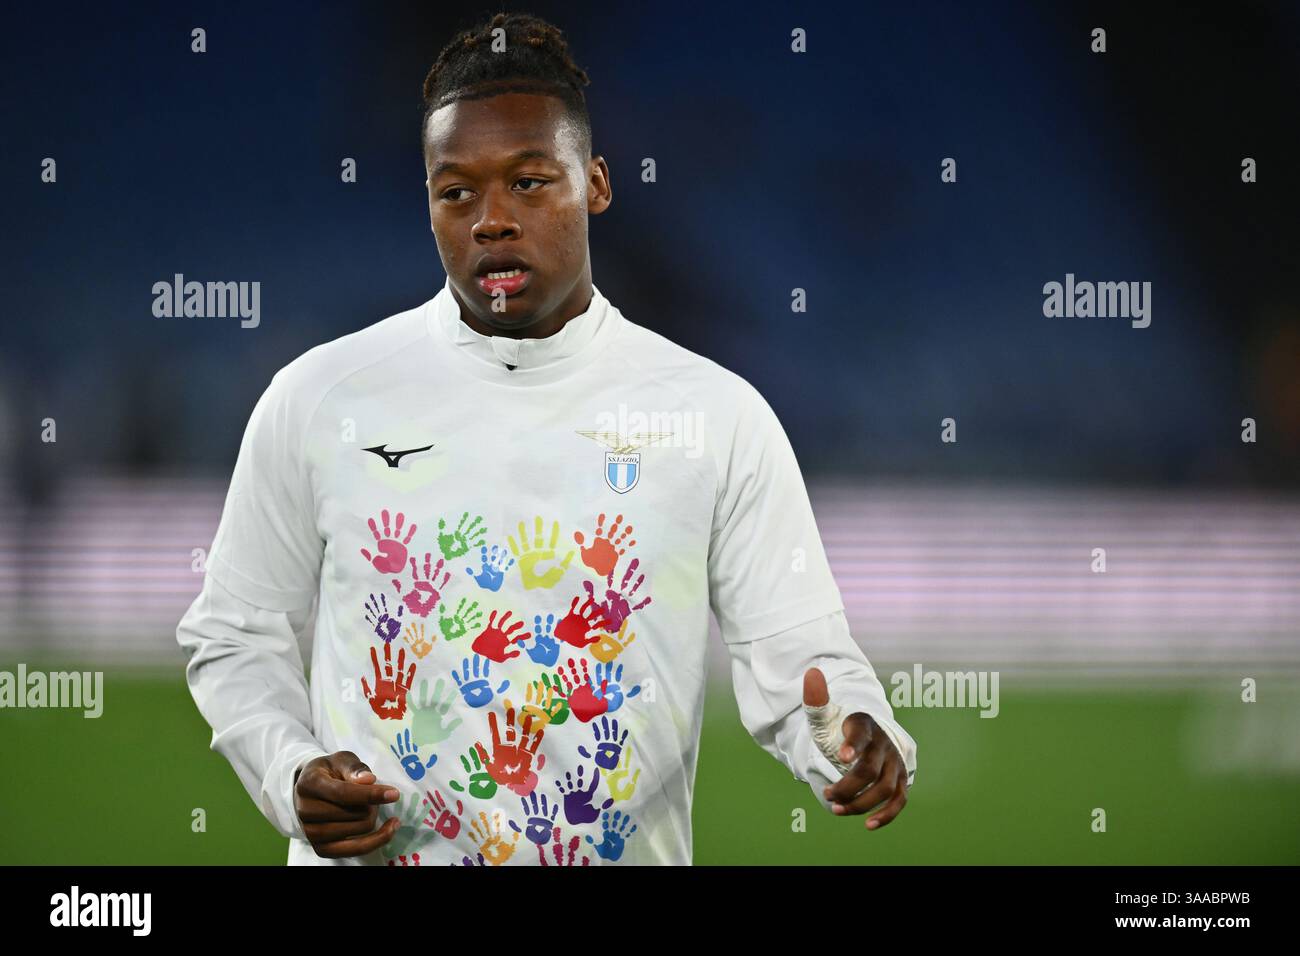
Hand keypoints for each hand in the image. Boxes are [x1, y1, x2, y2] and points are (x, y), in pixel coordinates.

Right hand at [293, 751, 400, 857]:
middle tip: (373, 794)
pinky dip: (377, 840)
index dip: (370, 794)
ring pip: (359, 830)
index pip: (343, 793)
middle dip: (373, 803)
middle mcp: (305, 811)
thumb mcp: (341, 760)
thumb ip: (354, 768)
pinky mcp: (321, 849)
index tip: (394, 794)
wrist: (311, 789)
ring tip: (369, 806)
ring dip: (373, 816)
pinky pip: (356, 850)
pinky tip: (389, 829)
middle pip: (355, 813)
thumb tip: (369, 780)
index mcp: (310, 784)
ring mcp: (311, 833)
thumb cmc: (331, 771)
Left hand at [804, 667, 909, 830]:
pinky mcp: (900, 781)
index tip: (841, 756)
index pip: (860, 733)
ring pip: (885, 788)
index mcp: (864, 725)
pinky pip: (899, 800)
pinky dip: (887, 815)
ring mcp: (894, 763)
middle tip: (828, 795)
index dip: (852, 744)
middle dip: (847, 786)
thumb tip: (811, 673)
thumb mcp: (826, 714)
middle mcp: (883, 744)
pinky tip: (868, 825)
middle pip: (869, 770)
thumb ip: (816, 699)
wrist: (867, 735)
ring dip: (861, 803)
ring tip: (837, 809)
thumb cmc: (841, 727)